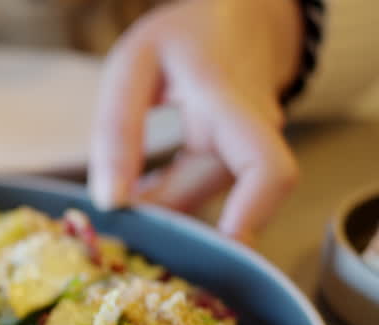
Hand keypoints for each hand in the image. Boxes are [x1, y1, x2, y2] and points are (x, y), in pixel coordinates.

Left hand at [88, 0, 303, 244]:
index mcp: (231, 104)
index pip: (267, 169)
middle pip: (209, 199)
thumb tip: (111, 202)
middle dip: (162, 221)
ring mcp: (250, 154)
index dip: (250, 216)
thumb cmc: (184, 39)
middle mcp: (253, 136)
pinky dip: (168, 204)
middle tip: (114, 227)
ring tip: (122, 200)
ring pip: (201, 203)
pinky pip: (200, 197)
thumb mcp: (133, 66)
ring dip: (160, 212)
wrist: (238, 20)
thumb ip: (117, 130)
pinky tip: (139, 194)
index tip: (215, 247)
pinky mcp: (238, 167)